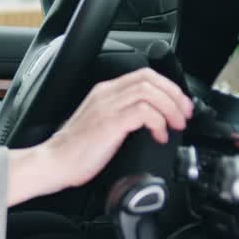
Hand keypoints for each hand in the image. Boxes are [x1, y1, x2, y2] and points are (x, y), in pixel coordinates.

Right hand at [7, 68, 191, 205]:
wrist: (55, 163)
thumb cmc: (77, 151)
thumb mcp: (104, 125)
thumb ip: (125, 116)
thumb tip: (155, 121)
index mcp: (105, 92)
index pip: (144, 75)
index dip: (168, 87)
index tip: (181, 105)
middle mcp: (106, 95)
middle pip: (150, 79)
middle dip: (174, 95)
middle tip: (184, 115)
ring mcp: (107, 107)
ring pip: (149, 92)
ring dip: (170, 108)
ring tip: (175, 125)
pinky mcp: (109, 123)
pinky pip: (143, 111)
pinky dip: (158, 122)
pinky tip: (159, 136)